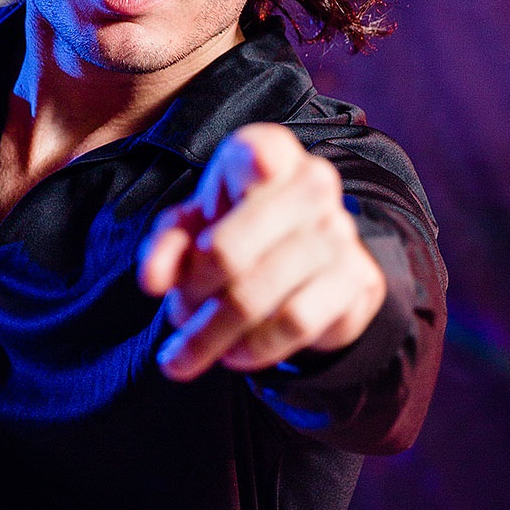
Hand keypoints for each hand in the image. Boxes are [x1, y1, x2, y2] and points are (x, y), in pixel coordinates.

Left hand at [138, 122, 387, 380]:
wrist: (311, 267)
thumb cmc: (239, 232)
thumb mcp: (193, 230)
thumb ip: (167, 247)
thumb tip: (153, 282)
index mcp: (269, 153)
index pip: (254, 155)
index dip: (236, 181)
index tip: (207, 237)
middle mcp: (311, 183)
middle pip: (229, 254)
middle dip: (191, 300)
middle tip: (176, 321)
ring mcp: (339, 231)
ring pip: (257, 297)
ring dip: (213, 334)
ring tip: (191, 352)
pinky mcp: (356, 278)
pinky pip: (295, 322)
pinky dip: (256, 347)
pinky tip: (235, 356)